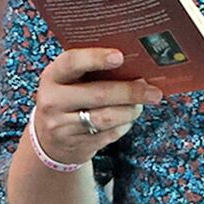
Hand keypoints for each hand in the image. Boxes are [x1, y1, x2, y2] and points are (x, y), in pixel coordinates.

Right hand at [31, 48, 161, 165]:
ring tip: (144, 102)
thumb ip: (91, 70)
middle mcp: (53, 101)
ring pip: (106, 118)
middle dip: (130, 92)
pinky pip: (109, 135)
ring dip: (131, 110)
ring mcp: (63, 127)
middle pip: (98, 94)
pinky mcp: (76, 146)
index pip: (71, 62)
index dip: (96, 58)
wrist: (50, 139)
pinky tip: (129, 117)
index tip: (120, 57)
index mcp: (52, 77)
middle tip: (153, 91)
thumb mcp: (69, 80)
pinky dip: (125, 124)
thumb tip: (134, 64)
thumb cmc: (68, 98)